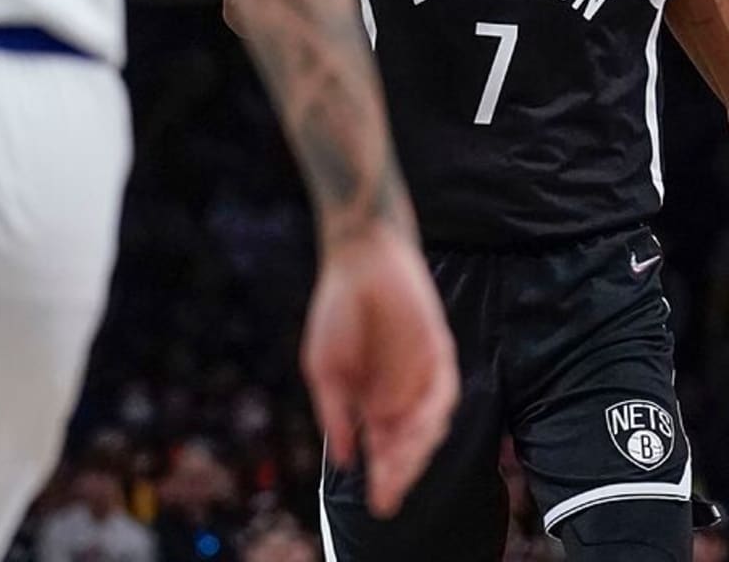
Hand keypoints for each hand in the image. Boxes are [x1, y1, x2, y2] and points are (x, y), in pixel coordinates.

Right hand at [301, 222, 456, 518]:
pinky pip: (443, 393)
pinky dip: (433, 413)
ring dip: (416, 449)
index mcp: (372, 401)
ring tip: (399, 466)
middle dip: (401, 472)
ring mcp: (421, 376)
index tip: (378, 505)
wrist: (359, 262)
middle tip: (389, 492)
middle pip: (409, 445)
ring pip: (429, 426)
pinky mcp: (439, 355)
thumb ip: (334, 412)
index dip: (383, 478)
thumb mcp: (323, 367)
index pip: (383, 449)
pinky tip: (417, 427)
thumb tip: (344, 460)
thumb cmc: (336, 311)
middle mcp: (400, 395)